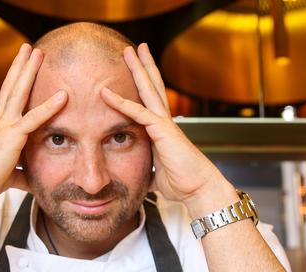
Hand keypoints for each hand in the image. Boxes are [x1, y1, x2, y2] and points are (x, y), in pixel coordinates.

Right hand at [0, 44, 66, 202]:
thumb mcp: (8, 175)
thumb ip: (22, 175)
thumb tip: (34, 183)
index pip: (8, 98)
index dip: (16, 81)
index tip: (22, 67)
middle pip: (11, 86)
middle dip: (21, 66)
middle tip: (30, 48)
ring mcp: (4, 126)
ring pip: (18, 91)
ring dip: (29, 70)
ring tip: (37, 51)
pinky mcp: (12, 137)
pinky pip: (34, 118)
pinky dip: (50, 106)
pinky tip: (63, 96)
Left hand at [100, 44, 235, 212]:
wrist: (199, 190)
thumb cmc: (182, 183)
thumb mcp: (157, 173)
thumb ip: (147, 168)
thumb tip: (140, 177)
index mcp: (163, 129)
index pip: (151, 100)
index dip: (143, 84)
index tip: (136, 69)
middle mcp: (165, 122)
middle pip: (152, 86)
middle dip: (143, 66)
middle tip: (135, 47)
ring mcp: (165, 124)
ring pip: (149, 90)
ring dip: (138, 70)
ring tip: (130, 51)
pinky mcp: (163, 132)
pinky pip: (139, 113)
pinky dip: (121, 103)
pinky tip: (107, 93)